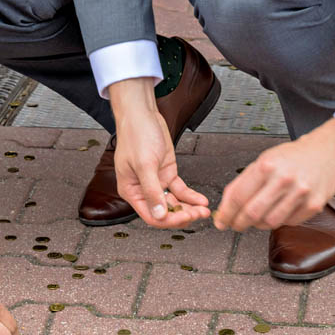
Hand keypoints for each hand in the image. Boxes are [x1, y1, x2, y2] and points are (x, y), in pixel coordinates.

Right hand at [109, 79, 210, 228]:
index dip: (169, 220)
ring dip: (189, 207)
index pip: (151, 215)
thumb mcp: (145, 165)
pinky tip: (201, 200)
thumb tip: (159, 215)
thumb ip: (152, 192)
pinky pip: (180, 190)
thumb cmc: (136, 135)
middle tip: (198, 214)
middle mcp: (143, 188)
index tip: (185, 217)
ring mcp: (156, 181)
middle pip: (164, 211)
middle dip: (182, 214)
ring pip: (174, 202)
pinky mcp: (167, 173)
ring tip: (203, 209)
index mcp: (131, 190)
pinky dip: (191, 196)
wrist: (142, 115)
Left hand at [214, 117, 334, 231]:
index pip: (238, 197)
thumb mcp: (263, 160)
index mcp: (266, 166)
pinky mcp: (314, 206)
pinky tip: (276, 211)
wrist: (325, 152)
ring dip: (258, 224)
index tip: (221, 221)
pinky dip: (278, 221)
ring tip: (256, 218)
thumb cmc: (291, 156)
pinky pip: (288, 223)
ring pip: (270, 222)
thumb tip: (226, 206)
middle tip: (234, 225)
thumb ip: (243, 182)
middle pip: (252, 213)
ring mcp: (300, 194)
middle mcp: (284, 180)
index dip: (226, 213)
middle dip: (239, 223)